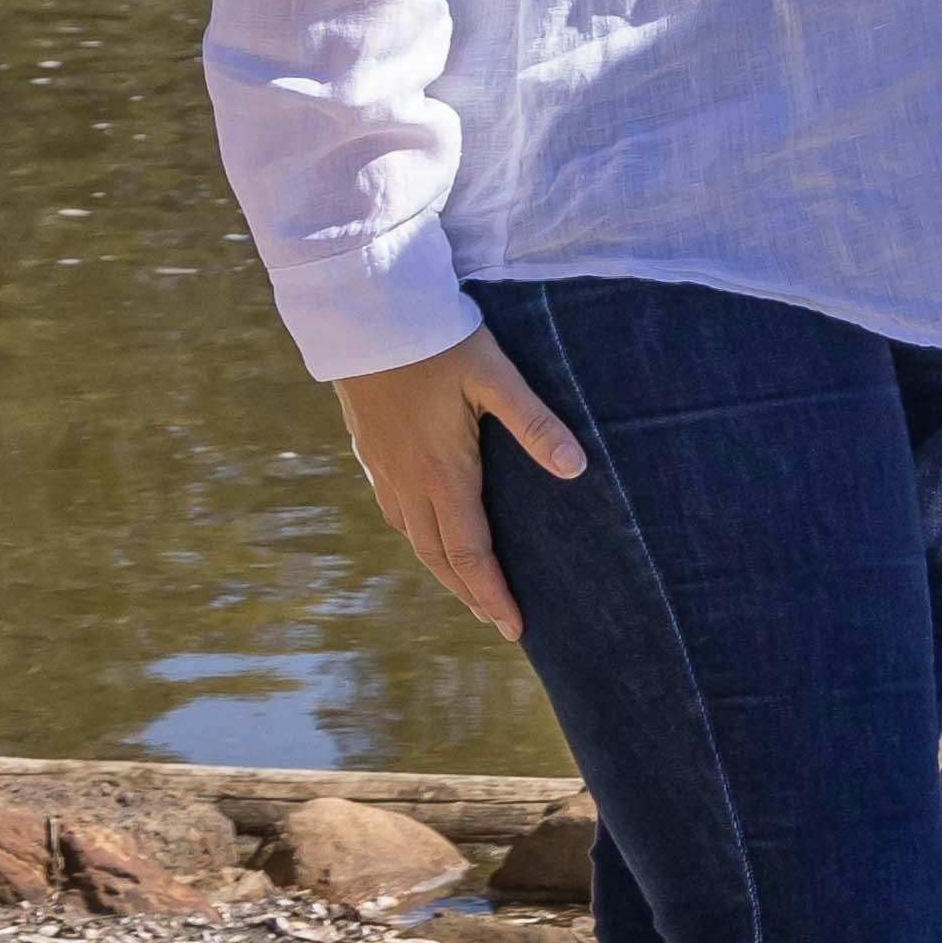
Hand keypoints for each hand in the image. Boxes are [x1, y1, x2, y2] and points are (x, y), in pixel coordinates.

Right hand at [338, 333, 584, 637]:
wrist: (364, 314)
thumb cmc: (437, 341)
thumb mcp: (495, 376)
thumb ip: (535, 423)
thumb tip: (577, 469)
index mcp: (442, 473)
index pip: (469, 552)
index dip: (492, 593)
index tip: (514, 627)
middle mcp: (407, 481)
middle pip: (437, 556)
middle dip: (469, 592)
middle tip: (498, 621)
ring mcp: (382, 467)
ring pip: (411, 536)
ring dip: (441, 568)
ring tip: (468, 588)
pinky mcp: (368, 450)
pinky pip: (393, 509)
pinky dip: (416, 535)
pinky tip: (425, 532)